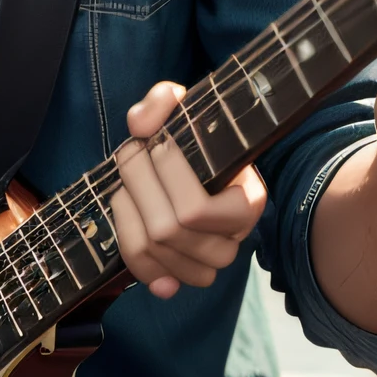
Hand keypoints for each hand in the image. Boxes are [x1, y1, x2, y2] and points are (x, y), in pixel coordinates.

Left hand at [111, 81, 266, 299]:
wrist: (194, 166)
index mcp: (248, 201)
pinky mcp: (187, 274)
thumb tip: (140, 126)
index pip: (196, 210)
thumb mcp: (184, 108)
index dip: (167, 176)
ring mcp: (210, 262)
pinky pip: (153, 275)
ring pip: (156, 252)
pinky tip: (132, 231)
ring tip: (128, 185)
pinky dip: (133, 255)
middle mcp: (234, 239)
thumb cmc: (194, 139)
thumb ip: (162, 100)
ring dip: (128, 213)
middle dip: (137, 188)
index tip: (157, 143)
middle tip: (130, 157)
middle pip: (169, 231)